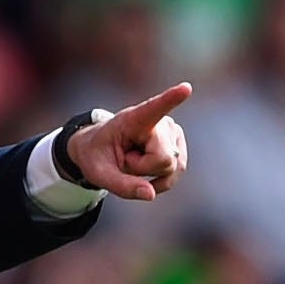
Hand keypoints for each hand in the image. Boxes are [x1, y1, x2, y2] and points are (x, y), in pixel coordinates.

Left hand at [67, 83, 191, 201]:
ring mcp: (173, 132)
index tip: (186, 88)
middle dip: (142, 169)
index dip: (172, 99)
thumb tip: (151, 195)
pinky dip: (160, 181)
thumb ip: (122, 186)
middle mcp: (160, 121)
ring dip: (149, 173)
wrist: (101, 149)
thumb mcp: (99, 174)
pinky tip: (146, 173)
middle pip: (162, 159)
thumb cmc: (97, 155)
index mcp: (134, 118)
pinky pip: (176, 173)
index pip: (155, 108)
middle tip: (125, 157)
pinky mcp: (179, 146)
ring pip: (171, 168)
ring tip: (134, 158)